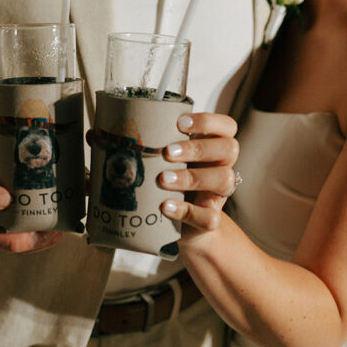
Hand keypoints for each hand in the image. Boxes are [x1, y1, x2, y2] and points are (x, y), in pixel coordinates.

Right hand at [0, 139, 62, 252]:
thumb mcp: (19, 143)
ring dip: (30, 243)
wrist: (6, 157)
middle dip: (9, 239)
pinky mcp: (3, 230)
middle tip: (36, 231)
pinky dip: (38, 242)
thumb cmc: (12, 151)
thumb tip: (86, 174)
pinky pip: (17, 244)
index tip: (5, 198)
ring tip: (54, 233)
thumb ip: (45, 149)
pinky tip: (56, 233)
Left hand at [159, 112, 238, 233]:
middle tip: (167, 152)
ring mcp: (219, 194)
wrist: (178, 225)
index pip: (227, 126)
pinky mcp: (211, 219)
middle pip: (229, 149)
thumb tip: (118, 128)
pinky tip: (165, 206)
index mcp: (214, 146)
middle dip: (197, 148)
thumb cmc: (169, 179)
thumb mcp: (166, 159)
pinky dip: (187, 211)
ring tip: (163, 179)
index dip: (208, 121)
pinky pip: (210, 217)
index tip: (179, 123)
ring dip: (192, 177)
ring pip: (224, 179)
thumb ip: (154, 143)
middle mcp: (222, 166)